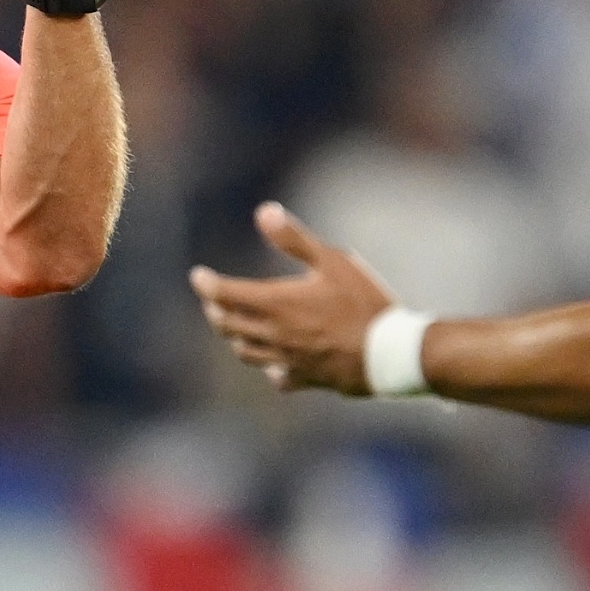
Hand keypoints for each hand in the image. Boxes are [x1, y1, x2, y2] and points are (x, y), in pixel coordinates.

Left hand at [190, 205, 396, 394]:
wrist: (390, 353)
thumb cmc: (363, 303)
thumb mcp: (334, 261)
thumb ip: (295, 239)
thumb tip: (264, 211)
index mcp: (277, 303)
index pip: (227, 294)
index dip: (207, 284)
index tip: (198, 276)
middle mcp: (275, 335)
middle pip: (228, 326)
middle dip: (215, 310)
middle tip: (212, 300)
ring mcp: (288, 360)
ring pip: (245, 352)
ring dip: (234, 338)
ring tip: (234, 328)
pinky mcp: (305, 379)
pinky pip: (276, 377)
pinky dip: (269, 367)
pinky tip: (273, 363)